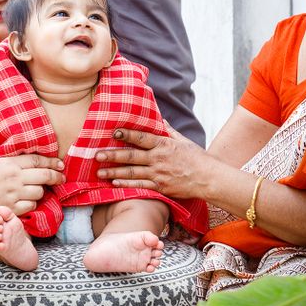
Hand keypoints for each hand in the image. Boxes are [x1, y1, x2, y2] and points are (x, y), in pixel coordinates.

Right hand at [0, 142, 63, 219]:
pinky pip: (30, 207)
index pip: (37, 160)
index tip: (59, 164)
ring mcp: (14, 195)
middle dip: (56, 177)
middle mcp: (15, 179)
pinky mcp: (10, 208)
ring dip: (41, 191)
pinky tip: (28, 202)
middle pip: (44, 176)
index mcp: (9, 163)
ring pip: (39, 193)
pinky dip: (32, 204)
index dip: (51, 162)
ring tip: (39, 190)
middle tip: (61, 178)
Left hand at [95, 123, 213, 199]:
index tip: (114, 132)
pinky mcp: (160, 187)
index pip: (142, 138)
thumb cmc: (196, 158)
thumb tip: (159, 118)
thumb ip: (168, 131)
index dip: (127, 135)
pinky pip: (140, 185)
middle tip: (97, 154)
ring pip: (132, 173)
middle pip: (132, 156)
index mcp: (164, 144)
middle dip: (113, 155)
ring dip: (114, 172)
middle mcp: (159, 159)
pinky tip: (114, 182)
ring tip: (99, 172)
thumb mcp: (183, 141)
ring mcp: (159, 174)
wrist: (208, 178)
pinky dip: (126, 184)